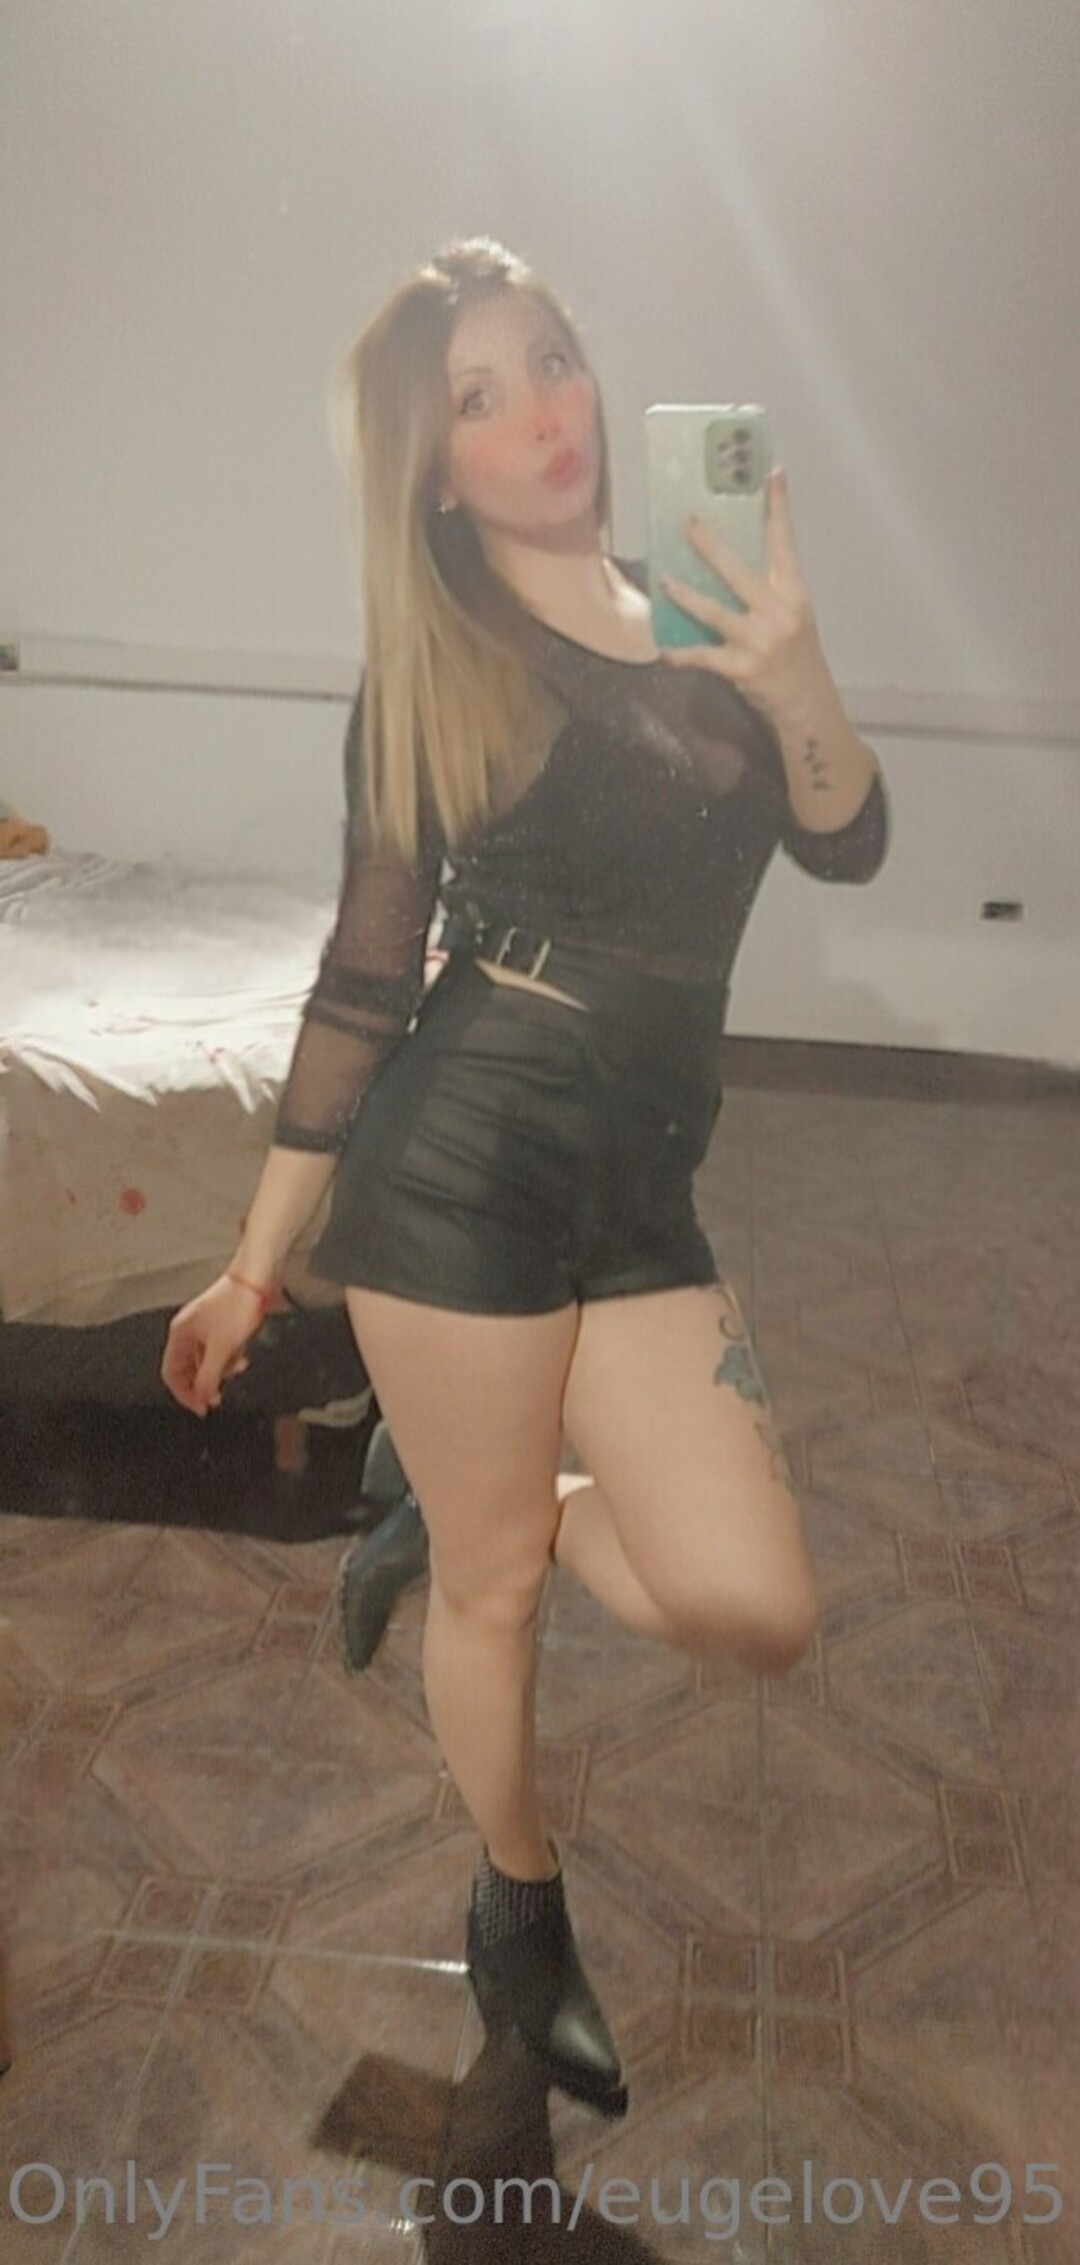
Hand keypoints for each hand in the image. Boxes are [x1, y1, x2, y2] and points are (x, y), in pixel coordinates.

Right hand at [161, 1274, 260, 1418]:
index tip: (201, 1407)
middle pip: (188, 1368)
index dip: (184, 1394)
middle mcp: (188, 1330)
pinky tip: (242, 1356)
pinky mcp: (221, 1324)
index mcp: (179, 1334)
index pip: (171, 1373)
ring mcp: (204, 1327)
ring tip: (236, 1369)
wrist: (257, 1280)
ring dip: (221, 1370)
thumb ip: (208, 1377)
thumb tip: (202, 1396)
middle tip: (217, 1397)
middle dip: (204, 1383)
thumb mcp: (221, 1349)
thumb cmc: (237, 1305)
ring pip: (206, 1360)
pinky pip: (219, 1350)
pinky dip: (229, 1357)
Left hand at [657, 468, 834, 726]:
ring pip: (713, 611)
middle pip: (738, 570)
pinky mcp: (741, 668)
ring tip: (664, 580)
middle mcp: (777, 612)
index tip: (773, 473)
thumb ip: (769, 591)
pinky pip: (702, 657)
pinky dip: (681, 654)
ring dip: (685, 595)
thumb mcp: (795, 616)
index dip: (778, 508)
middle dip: (710, 545)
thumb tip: (728, 564)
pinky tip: (665, 651)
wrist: (808, 705)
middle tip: (688, 523)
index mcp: (793, 594)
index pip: (785, 543)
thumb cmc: (798, 657)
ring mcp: (758, 640)